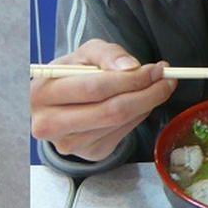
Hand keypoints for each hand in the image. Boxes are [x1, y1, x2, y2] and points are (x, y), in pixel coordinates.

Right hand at [30, 39, 176, 161]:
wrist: (58, 104)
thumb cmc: (71, 75)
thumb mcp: (83, 55)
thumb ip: (106, 54)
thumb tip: (131, 67)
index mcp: (42, 93)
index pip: (94, 87)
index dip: (130, 79)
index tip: (155, 69)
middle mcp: (50, 124)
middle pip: (110, 111)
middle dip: (146, 93)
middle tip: (165, 80)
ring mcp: (69, 143)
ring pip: (119, 124)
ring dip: (146, 104)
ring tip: (156, 88)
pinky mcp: (88, 153)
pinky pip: (123, 134)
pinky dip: (138, 116)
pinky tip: (139, 103)